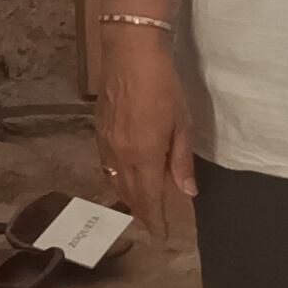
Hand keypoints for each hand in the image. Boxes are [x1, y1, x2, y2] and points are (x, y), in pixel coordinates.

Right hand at [93, 31, 197, 247]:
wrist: (130, 53)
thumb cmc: (163, 86)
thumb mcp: (181, 123)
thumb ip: (181, 160)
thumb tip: (187, 192)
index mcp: (145, 156)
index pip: (149, 198)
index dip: (155, 219)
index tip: (161, 234)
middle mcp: (122, 155)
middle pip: (130, 193)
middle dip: (141, 211)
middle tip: (151, 223)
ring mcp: (107, 143)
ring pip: (115, 180)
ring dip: (127, 196)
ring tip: (138, 205)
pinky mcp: (99, 130)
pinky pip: (106, 164)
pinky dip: (115, 177)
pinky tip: (122, 175)